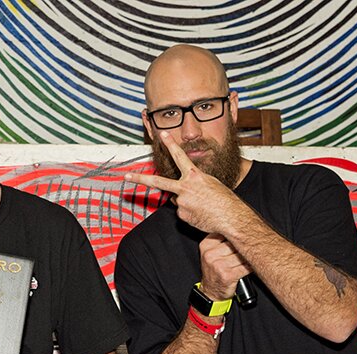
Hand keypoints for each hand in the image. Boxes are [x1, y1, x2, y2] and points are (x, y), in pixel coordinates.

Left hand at [125, 131, 243, 234]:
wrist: (230, 216)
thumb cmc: (224, 199)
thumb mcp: (210, 184)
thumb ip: (193, 183)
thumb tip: (179, 192)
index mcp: (194, 176)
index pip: (179, 156)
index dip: (170, 144)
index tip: (162, 135)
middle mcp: (184, 188)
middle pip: (158, 182)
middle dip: (140, 180)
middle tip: (126, 177)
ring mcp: (181, 202)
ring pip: (177, 199)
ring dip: (186, 201)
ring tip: (202, 205)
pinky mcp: (181, 215)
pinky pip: (182, 212)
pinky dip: (190, 212)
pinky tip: (201, 213)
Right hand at [199, 233, 251, 300]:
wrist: (211, 291)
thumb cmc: (216, 269)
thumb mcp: (213, 251)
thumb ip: (224, 238)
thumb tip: (244, 228)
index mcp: (207, 244)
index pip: (227, 232)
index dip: (239, 233)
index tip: (246, 233)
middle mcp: (210, 254)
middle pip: (236, 243)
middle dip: (245, 246)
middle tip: (251, 246)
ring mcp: (218, 265)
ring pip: (242, 255)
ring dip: (249, 257)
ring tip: (248, 258)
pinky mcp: (227, 275)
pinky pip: (245, 267)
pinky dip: (250, 267)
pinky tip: (249, 267)